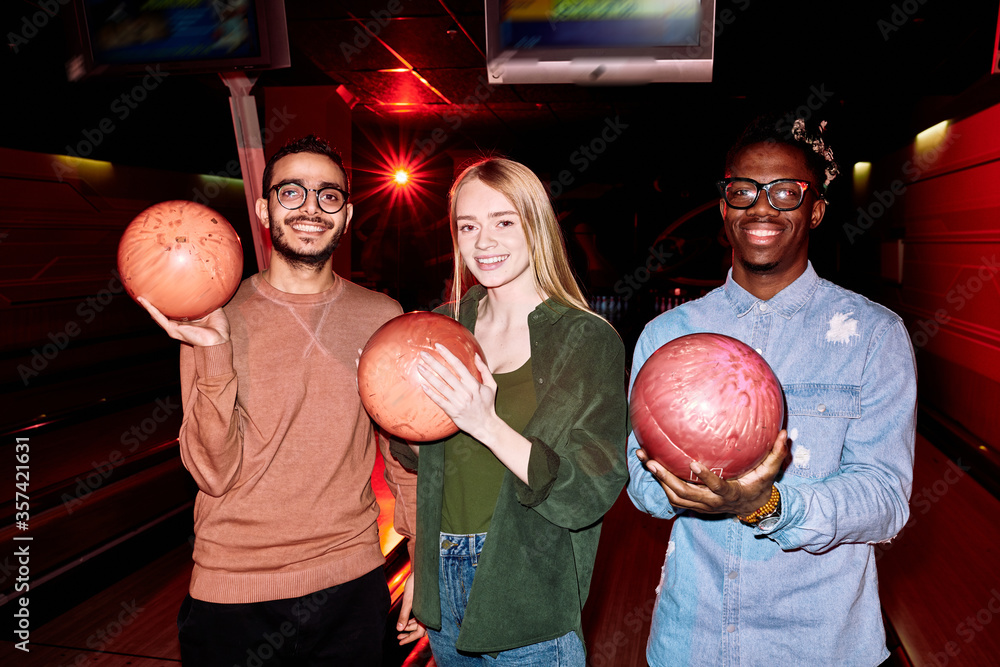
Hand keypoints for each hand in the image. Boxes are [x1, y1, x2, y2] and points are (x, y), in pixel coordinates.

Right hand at [138, 296, 229, 346]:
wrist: (218, 339)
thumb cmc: (218, 327)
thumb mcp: (212, 309)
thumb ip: (207, 300)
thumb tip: (207, 287)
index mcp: (187, 320)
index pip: (175, 311)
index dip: (169, 302)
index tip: (163, 292)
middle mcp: (179, 324)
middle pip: (163, 313)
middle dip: (155, 304)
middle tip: (147, 293)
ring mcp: (174, 328)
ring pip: (157, 315)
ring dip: (148, 306)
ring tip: (139, 296)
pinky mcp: (173, 330)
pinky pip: (159, 317)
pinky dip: (150, 309)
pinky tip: (143, 301)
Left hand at [396, 573, 425, 644]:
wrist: (424, 570)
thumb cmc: (416, 583)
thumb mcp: (408, 600)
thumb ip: (404, 615)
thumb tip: (399, 629)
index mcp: (428, 614)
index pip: (419, 633)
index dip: (409, 639)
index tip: (400, 642)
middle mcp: (430, 614)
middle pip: (420, 630)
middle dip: (408, 635)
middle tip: (398, 638)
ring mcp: (429, 610)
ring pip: (420, 624)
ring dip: (410, 627)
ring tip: (400, 631)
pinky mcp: (427, 606)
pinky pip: (421, 617)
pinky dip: (413, 621)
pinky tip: (406, 621)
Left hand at [417, 344, 498, 443]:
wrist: (486, 426)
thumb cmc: (488, 405)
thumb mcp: (492, 386)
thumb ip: (484, 370)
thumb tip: (476, 355)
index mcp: (474, 384)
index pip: (458, 365)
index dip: (447, 354)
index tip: (438, 346)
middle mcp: (465, 392)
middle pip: (446, 374)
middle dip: (433, 362)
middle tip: (423, 354)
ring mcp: (457, 402)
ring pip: (440, 386)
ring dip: (429, 376)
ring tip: (419, 367)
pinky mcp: (452, 411)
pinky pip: (439, 401)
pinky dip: (431, 393)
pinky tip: (423, 386)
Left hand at [636, 430, 787, 516]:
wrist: (751, 508)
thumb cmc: (759, 485)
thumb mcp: (770, 472)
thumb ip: (776, 454)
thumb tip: (785, 433)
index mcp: (729, 494)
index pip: (716, 487)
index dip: (705, 477)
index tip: (692, 462)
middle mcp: (712, 503)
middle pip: (685, 493)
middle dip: (666, 478)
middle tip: (651, 461)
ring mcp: (701, 506)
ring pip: (674, 496)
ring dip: (658, 479)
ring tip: (644, 458)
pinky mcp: (693, 505)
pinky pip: (672, 496)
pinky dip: (660, 482)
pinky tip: (650, 463)